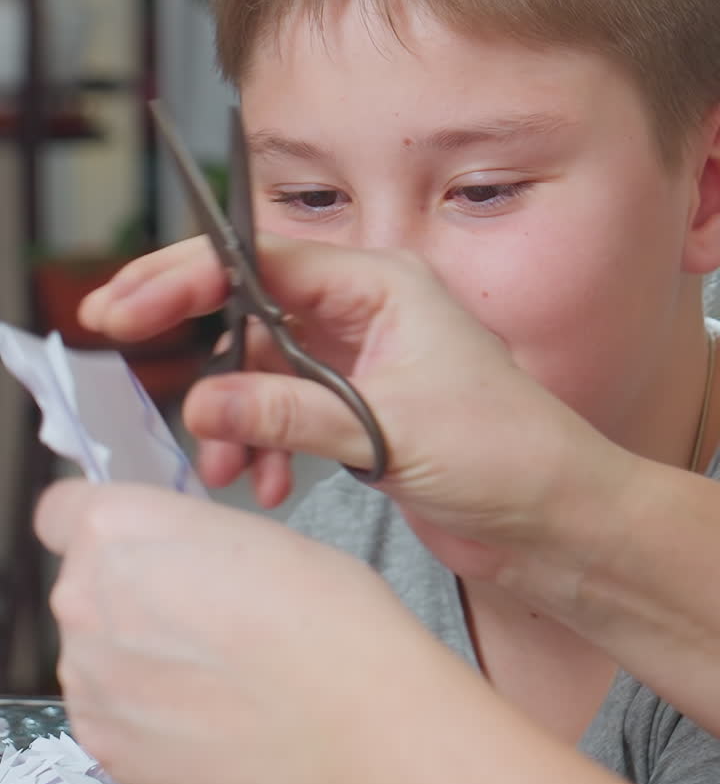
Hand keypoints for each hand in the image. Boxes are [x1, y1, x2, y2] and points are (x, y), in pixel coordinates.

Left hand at [33, 478, 433, 783]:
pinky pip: (112, 713)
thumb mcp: (255, 534)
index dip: (102, 524)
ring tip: (217, 672)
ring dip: (138, 655)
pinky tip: (211, 712)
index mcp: (120, 528)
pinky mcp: (107, 747)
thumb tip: (171, 563)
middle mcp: (87, 599)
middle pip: (85, 584)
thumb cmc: (328, 621)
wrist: (355, 726)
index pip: (61, 510)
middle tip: (203, 611)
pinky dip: (149, 712)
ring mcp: (91, 680)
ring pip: (98, 652)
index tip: (134, 543)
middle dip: (132, 593)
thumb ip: (184, 541)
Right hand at [79, 234, 626, 583]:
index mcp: (380, 285)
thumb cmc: (505, 452)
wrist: (555, 519)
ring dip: (233, 418)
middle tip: (119, 339)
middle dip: (191, 336)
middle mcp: (365, 313)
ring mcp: (359, 362)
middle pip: (252, 309)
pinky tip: (269, 484)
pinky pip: (285, 414)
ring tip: (223, 467)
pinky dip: (266, 446)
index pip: (261, 264)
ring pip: (261, 372)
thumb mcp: (389, 427)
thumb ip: (291, 412)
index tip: (125, 306)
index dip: (186, 279)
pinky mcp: (358, 412)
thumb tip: (202, 403)